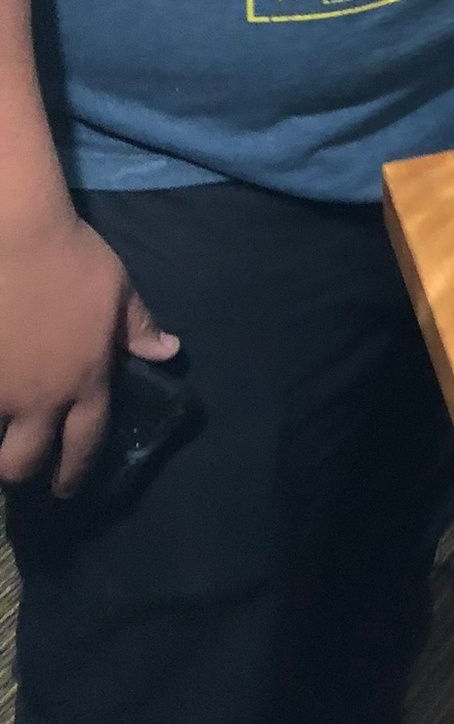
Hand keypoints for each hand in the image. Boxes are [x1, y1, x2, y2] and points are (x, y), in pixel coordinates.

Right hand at [0, 210, 178, 493]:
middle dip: (27, 472)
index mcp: (86, 379)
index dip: (76, 472)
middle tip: (25, 468)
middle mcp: (40, 396)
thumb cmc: (72, 259)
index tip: (68, 487)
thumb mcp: (117, 290)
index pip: (85, 442)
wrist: (15, 236)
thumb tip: (168, 352)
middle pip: (27, 461)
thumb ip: (138, 328)